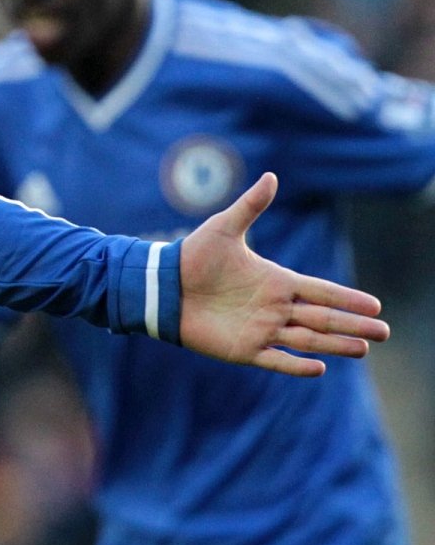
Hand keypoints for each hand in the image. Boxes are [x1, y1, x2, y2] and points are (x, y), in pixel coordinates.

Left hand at [179, 172, 388, 375]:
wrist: (161, 286)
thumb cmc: (192, 256)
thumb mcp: (224, 228)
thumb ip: (250, 206)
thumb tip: (271, 176)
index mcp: (276, 281)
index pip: (321, 292)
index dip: (347, 298)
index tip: (375, 304)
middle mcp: (274, 308)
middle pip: (323, 319)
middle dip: (353, 325)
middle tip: (383, 332)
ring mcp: (261, 329)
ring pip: (307, 340)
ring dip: (335, 345)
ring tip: (363, 348)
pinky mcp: (242, 349)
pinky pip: (275, 359)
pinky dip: (296, 365)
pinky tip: (320, 368)